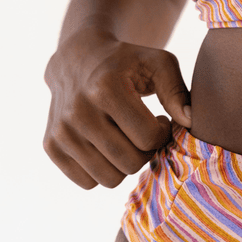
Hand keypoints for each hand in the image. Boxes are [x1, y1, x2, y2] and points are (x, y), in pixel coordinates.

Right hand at [43, 26, 192, 188]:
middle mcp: (77, 112)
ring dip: (125, 163)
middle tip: (145, 131)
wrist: (77, 58)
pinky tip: (107, 145)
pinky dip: (103, 169)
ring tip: (127, 138)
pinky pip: (88, 182)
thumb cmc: (126, 63)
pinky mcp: (51, 146)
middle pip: (130, 163)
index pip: (148, 137)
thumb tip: (190, 121)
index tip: (159, 118)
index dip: (163, 132)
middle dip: (146, 151)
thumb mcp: (158, 63)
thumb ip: (177, 91)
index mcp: (105, 89)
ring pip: (109, 179)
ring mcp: (60, 132)